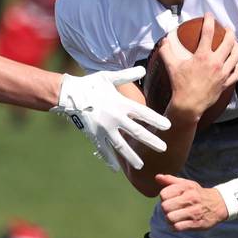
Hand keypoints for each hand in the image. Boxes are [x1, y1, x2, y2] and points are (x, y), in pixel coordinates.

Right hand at [52, 68, 171, 170]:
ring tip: (141, 166)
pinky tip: (116, 169)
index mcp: (121, 104)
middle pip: (137, 132)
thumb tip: (143, 68)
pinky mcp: (94, 135)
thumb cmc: (90, 84)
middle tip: (163, 149)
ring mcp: (104, 129)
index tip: (168, 126)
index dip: (156, 120)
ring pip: (121, 146)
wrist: (69, 94)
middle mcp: (115, 118)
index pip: (143, 113)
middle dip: (151, 141)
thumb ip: (127, 75)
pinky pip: (103, 149)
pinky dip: (109, 160)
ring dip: (132, 156)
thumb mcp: (109, 77)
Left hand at [156, 174, 227, 230]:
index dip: (164, 198)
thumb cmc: (198, 193)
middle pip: (165, 207)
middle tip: (171, 209)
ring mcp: (194, 212)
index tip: (169, 199)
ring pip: (170, 218)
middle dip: (165, 209)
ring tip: (173, 217)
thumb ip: (170, 180)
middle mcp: (190, 199)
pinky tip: (178, 223)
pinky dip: (174, 227)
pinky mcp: (196, 224)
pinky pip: (177, 227)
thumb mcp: (186, 183)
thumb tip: (157, 177)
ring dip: (169, 219)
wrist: (218, 204)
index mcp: (186, 188)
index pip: (163, 194)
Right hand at [158, 13, 237, 120]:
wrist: (188, 105)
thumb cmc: (180, 86)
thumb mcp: (171, 66)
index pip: (208, 33)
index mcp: (203, 56)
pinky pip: (236, 73)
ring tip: (234, 42)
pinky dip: (237, 66)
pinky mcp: (225, 83)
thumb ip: (166, 52)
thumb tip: (164, 41)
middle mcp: (216, 63)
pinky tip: (236, 63)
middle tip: (227, 28)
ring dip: (236, 47)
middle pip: (228, 42)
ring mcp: (223, 73)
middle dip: (229, 32)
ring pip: (235, 56)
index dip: (209, 21)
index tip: (209, 15)